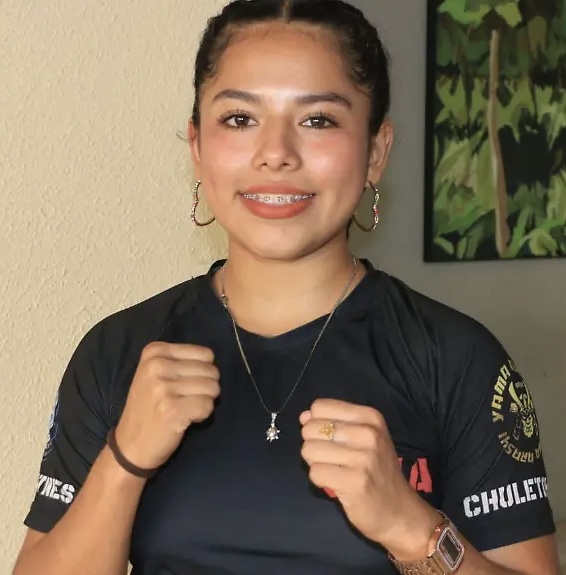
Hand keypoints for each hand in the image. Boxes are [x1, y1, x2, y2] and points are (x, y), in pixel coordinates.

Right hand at [115, 342, 219, 469]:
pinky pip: (207, 405)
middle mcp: (157, 365)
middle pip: (211, 371)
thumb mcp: (155, 373)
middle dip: (206, 387)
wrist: (130, 445)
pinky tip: (186, 419)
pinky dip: (203, 415)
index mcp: (154, 351)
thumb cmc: (148, 406)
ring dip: (205, 401)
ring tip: (185, 408)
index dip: (203, 372)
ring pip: (212, 388)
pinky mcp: (172, 410)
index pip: (206, 354)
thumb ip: (181, 361)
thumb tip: (213, 362)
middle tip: (186, 399)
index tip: (184, 384)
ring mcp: (163, 388)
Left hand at [300, 399, 438, 556]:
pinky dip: (319, 480)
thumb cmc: (377, 471)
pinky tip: (335, 483)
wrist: (400, 512)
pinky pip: (315, 472)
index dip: (316, 423)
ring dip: (315, 463)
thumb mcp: (362, 438)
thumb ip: (332, 422)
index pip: (320, 407)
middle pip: (310, 428)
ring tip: (333, 470)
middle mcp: (368, 433)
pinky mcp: (354, 482)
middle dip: (313, 445)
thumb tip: (304, 416)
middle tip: (331, 458)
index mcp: (370, 417)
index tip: (330, 439)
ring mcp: (362, 458)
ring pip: (309, 450)